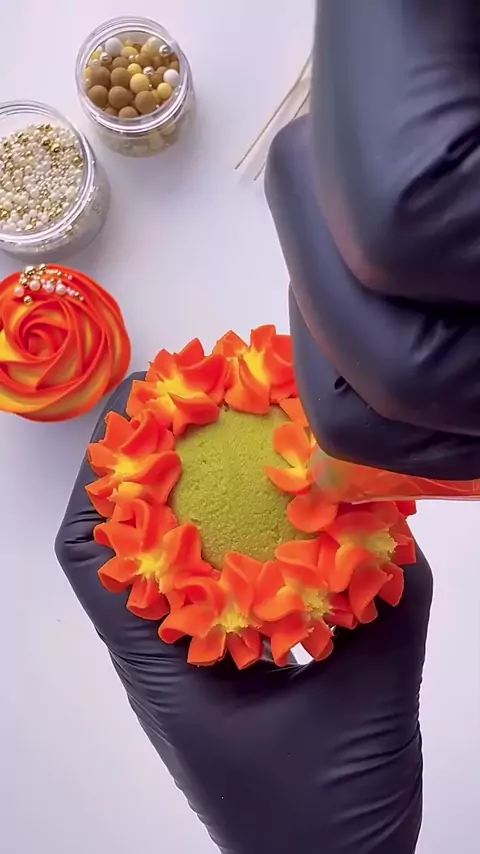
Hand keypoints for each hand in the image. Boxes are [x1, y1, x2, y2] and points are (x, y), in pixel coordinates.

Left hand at [55, 375, 432, 853]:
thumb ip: (387, 610)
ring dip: (189, 500)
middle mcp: (167, 660)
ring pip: (166, 564)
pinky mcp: (230, 677)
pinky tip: (286, 516)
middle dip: (143, 466)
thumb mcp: (366, 705)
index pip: (92, 557)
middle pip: (122, 543)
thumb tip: (392, 522)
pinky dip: (240, 543)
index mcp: (166, 667)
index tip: (132, 410)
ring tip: (228, 440)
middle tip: (189, 399)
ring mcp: (194, 669)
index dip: (98, 478)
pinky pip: (221, 591)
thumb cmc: (324, 820)